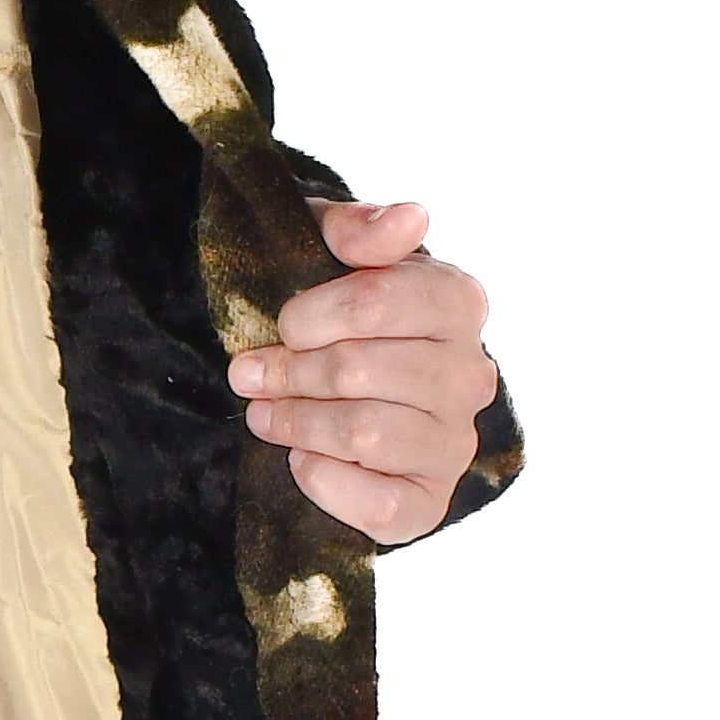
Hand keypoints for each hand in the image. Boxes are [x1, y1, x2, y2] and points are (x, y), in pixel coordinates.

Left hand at [225, 200, 498, 545]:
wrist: (340, 396)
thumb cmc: (337, 315)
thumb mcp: (332, 254)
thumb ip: (358, 228)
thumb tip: (409, 216)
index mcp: (457, 301)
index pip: (375, 300)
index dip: (309, 316)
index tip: (280, 326)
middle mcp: (470, 373)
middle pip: (358, 369)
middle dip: (288, 372)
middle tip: (249, 374)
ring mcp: (455, 442)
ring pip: (363, 432)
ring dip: (296, 423)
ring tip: (265, 413)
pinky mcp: (429, 503)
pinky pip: (378, 502)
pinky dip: (324, 480)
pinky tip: (302, 459)